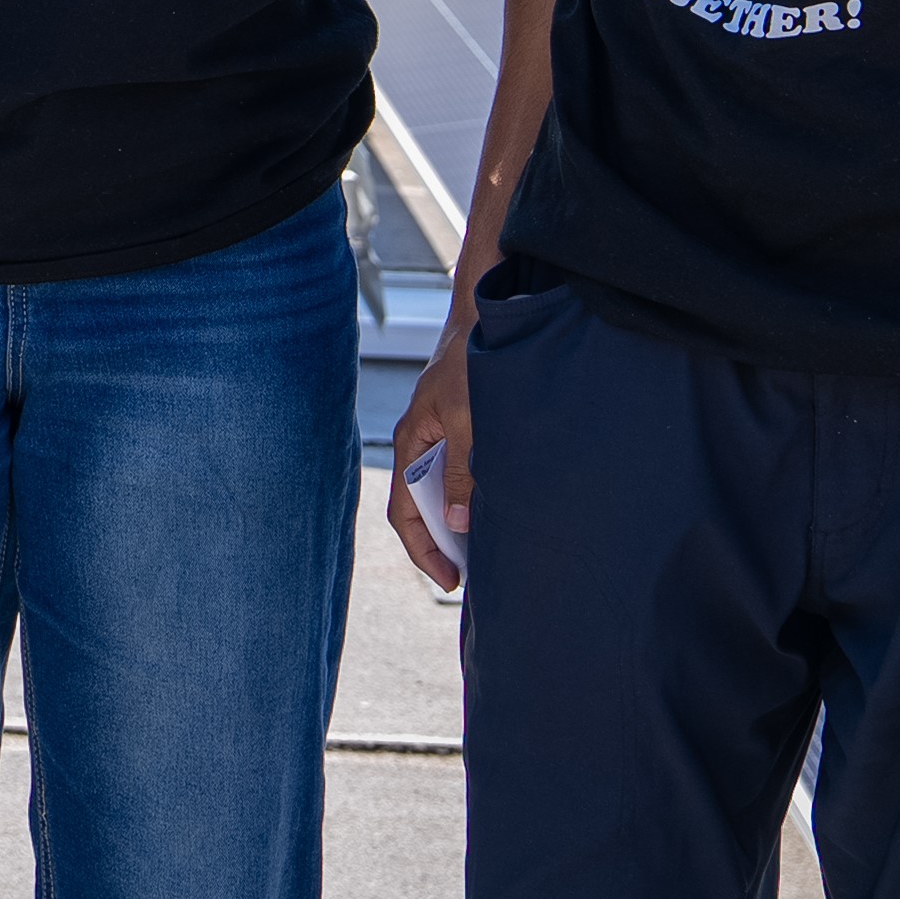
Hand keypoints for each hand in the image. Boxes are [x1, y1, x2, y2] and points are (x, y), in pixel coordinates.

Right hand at [386, 334, 471, 591]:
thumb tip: (459, 521)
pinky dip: (473, 497)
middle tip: (473, 574)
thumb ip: (461, 471)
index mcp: (411, 444)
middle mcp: (421, 444)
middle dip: (443, 544)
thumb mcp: (467, 422)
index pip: (403, 513)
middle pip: (422, 507)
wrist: (483, 318)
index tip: (449, 580)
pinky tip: (496, 508)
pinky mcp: (461, 428)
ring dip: (460, 521)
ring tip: (486, 548)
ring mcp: (440, 436)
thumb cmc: (469, 363)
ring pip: (443, 491)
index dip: (423, 551)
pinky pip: (461, 473)